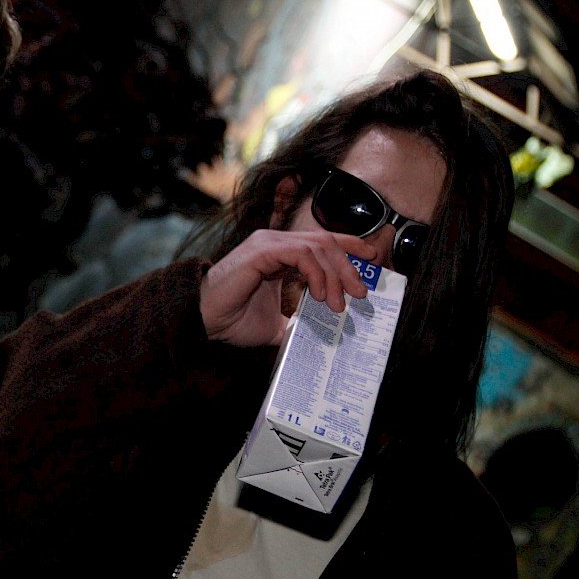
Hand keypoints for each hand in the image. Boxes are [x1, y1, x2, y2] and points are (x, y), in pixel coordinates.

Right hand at [199, 229, 378, 346]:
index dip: (350, 247)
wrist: (206, 321)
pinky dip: (317, 273)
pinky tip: (320, 294)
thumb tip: (319, 336)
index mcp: (280, 254)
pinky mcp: (263, 250)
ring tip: (339, 303)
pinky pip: (301, 253)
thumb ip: (297, 323)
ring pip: (318, 245)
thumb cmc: (233, 320)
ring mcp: (269, 244)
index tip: (372, 260)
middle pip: (326, 241)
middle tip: (361, 292)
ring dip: (335, 275)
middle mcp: (276, 243)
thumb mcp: (275, 325)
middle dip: (349, 266)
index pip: (322, 242)